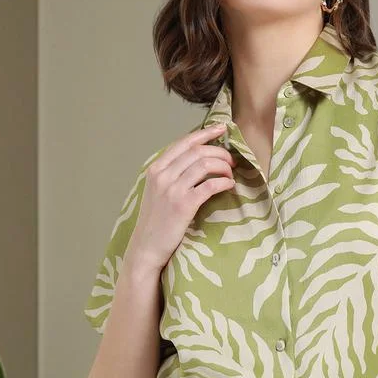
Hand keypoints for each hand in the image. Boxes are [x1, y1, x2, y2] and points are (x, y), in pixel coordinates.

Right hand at [127, 124, 236, 273]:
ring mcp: (172, 189)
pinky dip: (223, 182)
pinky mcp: (183, 205)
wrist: (146, 248)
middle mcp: (162, 175)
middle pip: (197, 151)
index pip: (184, 143)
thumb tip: (199, 160)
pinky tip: (229, 185)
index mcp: (156, 169)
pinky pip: (209, 185)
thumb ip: (173, 175)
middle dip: (219, 151)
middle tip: (232, 160)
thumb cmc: (156, 222)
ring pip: (205, 164)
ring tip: (231, 174)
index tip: (222, 128)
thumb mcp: (158, 192)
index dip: (205, 133)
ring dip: (224, 166)